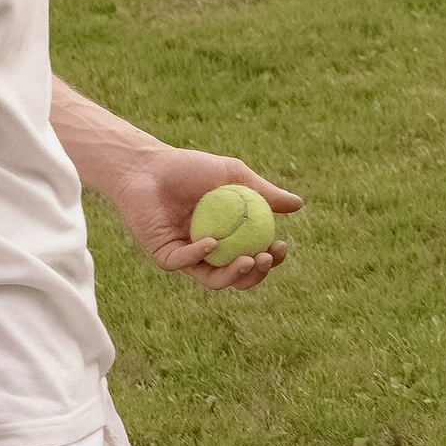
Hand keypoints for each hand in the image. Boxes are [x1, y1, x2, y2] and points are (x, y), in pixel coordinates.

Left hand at [108, 144, 302, 289]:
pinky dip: (200, 255)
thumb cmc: (189, 168)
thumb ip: (264, 193)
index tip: (281, 245)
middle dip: (257, 274)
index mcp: (228, 238)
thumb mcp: (234, 176)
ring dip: (234, 275)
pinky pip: (185, 263)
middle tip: (266, 257)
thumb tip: (298, 205)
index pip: (254, 257)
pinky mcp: (164, 256)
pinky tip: (213, 242)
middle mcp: (208, 253)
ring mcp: (186, 257)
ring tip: (248, 260)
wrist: (147, 166)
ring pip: (214, 280)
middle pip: (238, 277)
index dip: (271, 259)